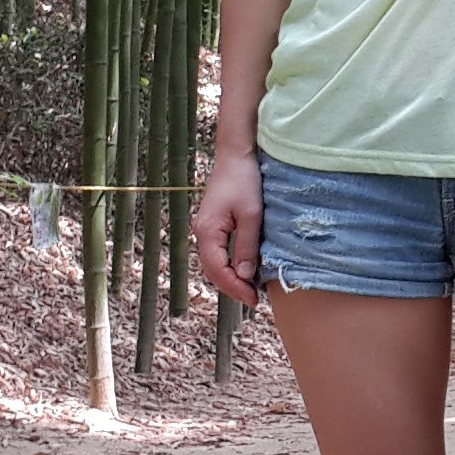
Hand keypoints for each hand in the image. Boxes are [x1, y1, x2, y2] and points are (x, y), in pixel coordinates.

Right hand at [194, 147, 262, 307]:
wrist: (236, 155)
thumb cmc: (244, 180)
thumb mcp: (251, 215)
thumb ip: (246, 246)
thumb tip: (245, 275)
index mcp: (207, 231)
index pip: (217, 270)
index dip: (234, 288)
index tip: (253, 299)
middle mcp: (201, 232)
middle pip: (212, 270)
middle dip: (232, 287)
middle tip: (253, 299)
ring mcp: (205, 228)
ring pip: (214, 262)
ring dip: (230, 277)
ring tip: (250, 289)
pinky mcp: (212, 224)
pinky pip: (217, 252)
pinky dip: (229, 265)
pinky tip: (244, 269)